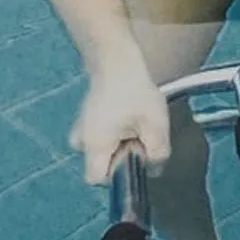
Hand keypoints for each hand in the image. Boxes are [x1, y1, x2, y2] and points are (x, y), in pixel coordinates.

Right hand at [70, 60, 170, 185]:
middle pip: (102, 165)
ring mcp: (81, 129)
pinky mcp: (87, 120)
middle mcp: (81, 140)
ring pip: (103, 150)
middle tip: (138, 133)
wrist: (116, 59)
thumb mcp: (156, 124)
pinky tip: (127, 113)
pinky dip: (115, 131)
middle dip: (123, 156)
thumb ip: (158, 153)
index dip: (119, 175)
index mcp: (94, 145)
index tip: (134, 156)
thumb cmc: (134, 90)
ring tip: (134, 120)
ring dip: (121, 142)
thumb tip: (153, 169)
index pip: (97, 179)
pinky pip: (102, 137)